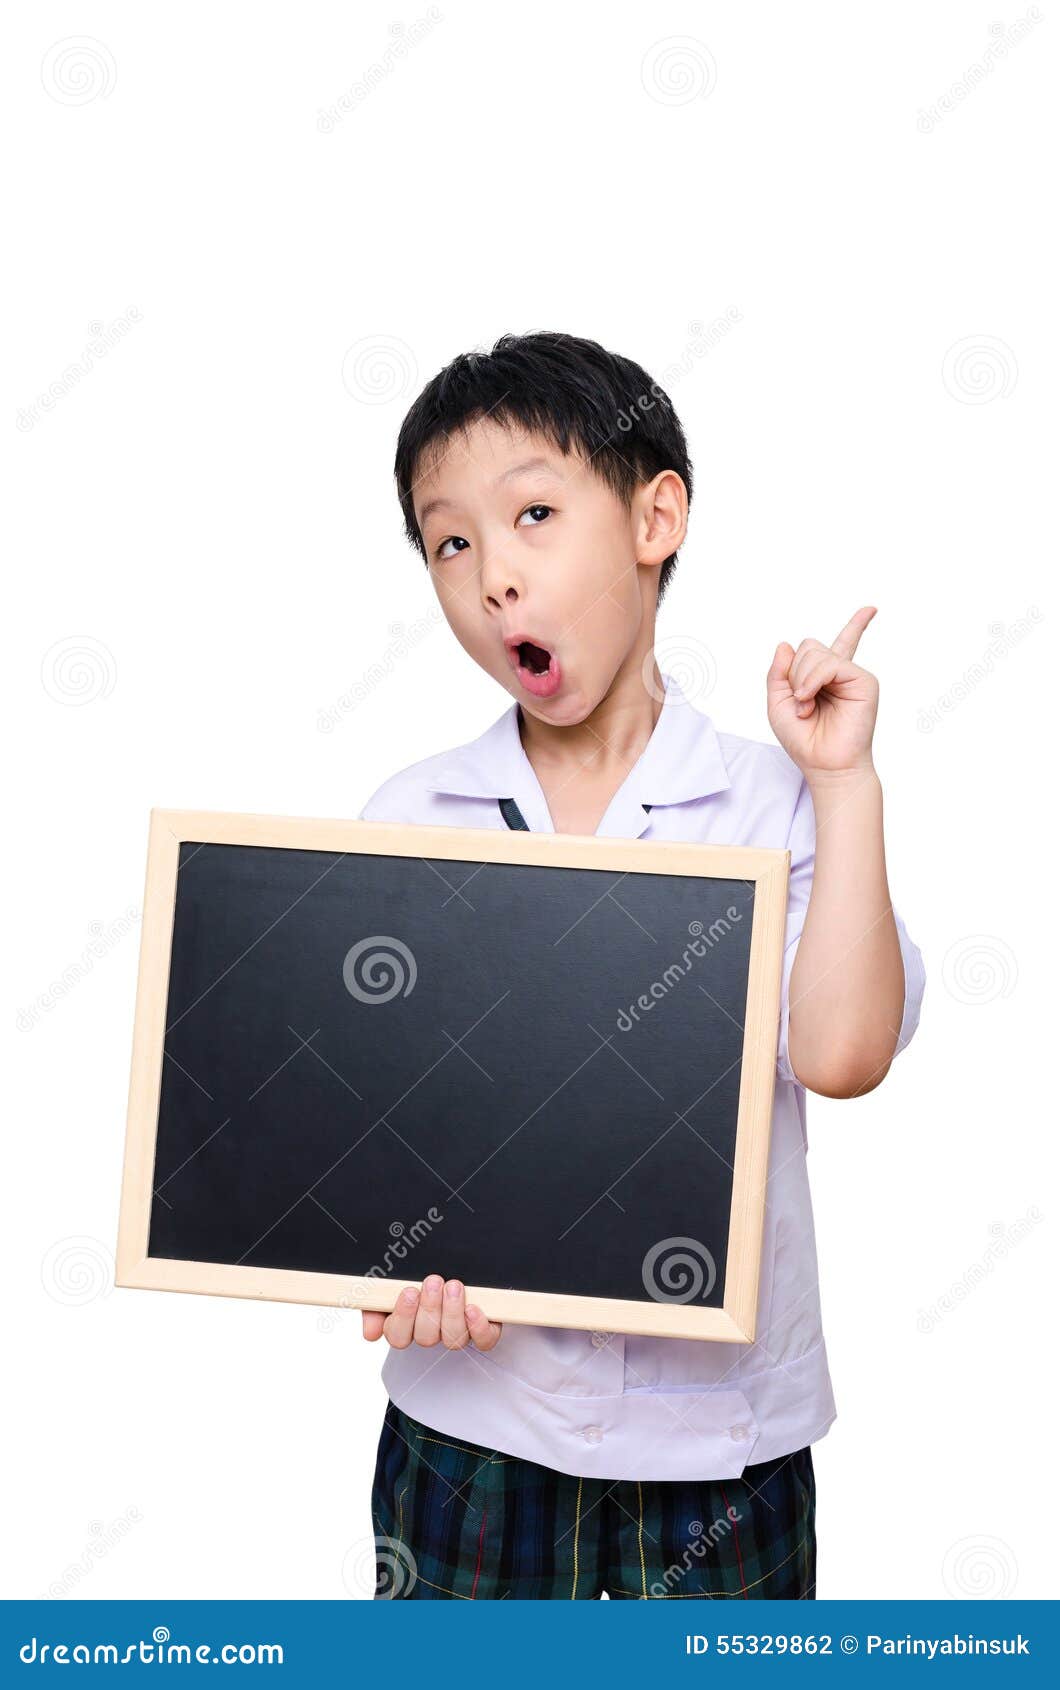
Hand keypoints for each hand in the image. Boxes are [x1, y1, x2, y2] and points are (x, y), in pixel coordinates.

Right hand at [360, 1274, 502, 1350]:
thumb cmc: (418, 1271)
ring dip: (452, 1313)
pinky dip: (479, 1328)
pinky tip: (473, 1309)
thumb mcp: (392, 1279)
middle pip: (425, 1337)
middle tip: (433, 1280)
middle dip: (429, 1308)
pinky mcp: (483, 1331)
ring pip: (452, 1339)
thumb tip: (371, 1333)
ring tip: (453, 1286)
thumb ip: (376, 1302)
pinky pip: (483, 1341)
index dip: (403, 1317)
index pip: (397, 1336)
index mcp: (406, 1323)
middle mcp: (431, 1331)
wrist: (457, 1258)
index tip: (409, 1291)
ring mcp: (456, 1332)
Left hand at [766, 606, 879, 780]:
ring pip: (816, 652)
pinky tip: (810, 698)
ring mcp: (853, 676)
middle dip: (794, 672)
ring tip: (806, 705)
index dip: (856, 625)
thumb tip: (785, 644)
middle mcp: (841, 674)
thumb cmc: (804, 740)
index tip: (872, 610)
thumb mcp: (778, 704)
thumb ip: (777, 673)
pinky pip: (830, 663)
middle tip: (800, 701)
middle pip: (809, 646)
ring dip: (801, 678)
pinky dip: (813, 679)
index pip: (839, 644)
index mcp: (825, 678)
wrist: (825, 765)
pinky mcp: (864, 681)